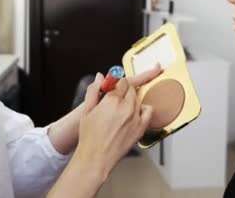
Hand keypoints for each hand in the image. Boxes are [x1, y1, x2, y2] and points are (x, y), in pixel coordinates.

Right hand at [46, 65, 161, 197]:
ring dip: (132, 99)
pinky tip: (135, 112)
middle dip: (124, 90)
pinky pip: (148, 111)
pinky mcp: (141, 128)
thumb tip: (100, 77)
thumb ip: (93, 90)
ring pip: (138, 99)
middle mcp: (126, 107)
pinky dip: (143, 108)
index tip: (114, 85)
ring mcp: (136, 117)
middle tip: (117, 97)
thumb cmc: (89, 137)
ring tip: (122, 108)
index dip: (117, 82)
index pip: (121, 81)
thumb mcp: (86, 110)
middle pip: (131, 89)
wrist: (96, 158)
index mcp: (112, 100)